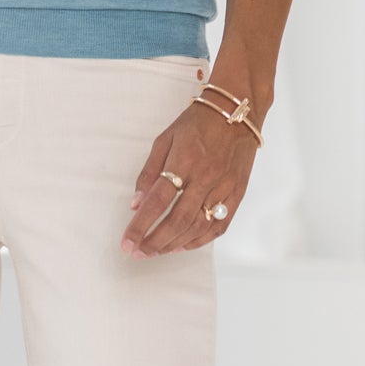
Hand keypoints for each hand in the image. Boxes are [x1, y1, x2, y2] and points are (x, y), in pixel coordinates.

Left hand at [122, 100, 256, 256]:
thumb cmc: (196, 123)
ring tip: (156, 251)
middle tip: (139, 253)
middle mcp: (205, 176)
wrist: (237, 112)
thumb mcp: (164, 140)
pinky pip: (220, 224)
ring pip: (198, 226)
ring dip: (175, 244)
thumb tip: (136, 203)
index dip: (140, 225)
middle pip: (178, 219)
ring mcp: (224, 186)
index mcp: (183, 160)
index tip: (126, 242)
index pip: (157, 201)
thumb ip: (149, 173)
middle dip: (155, 241)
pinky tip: (184, 245)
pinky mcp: (238, 192)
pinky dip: (201, 240)